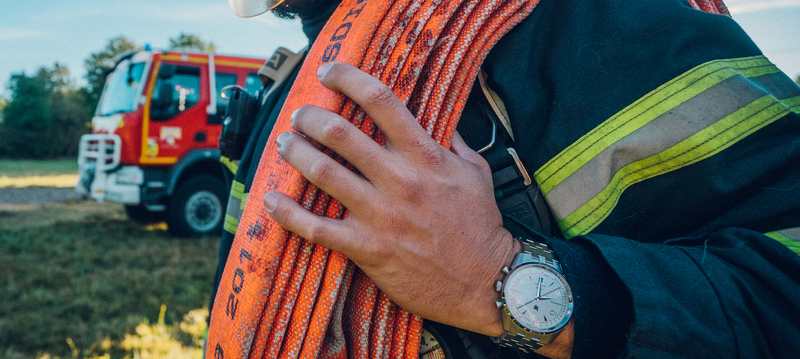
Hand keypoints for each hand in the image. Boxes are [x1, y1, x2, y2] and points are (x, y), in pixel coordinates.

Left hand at [262, 61, 517, 335]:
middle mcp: (399, 180)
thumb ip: (454, 145)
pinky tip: (271, 200)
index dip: (349, 79)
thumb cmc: (480, 228)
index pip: (381, 102)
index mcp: (425, 157)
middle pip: (340, 133)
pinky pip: (316, 227)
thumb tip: (440, 124)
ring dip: (296, 153)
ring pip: (323, 172)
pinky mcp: (367, 248)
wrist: (486, 282)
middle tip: (300, 116)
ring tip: (285, 144)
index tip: (330, 72)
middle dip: (311, 117)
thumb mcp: (476, 174)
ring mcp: (381, 215)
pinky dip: (288, 212)